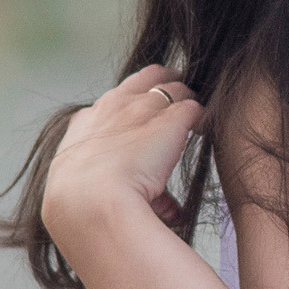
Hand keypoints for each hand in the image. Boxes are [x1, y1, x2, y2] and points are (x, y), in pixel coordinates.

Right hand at [42, 65, 204, 243]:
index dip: (133, 107)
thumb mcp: (86, 193)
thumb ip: (119, 191)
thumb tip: (163, 210)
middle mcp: (114, 106)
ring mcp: (143, 108)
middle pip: (147, 77)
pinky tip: (204, 131)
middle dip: (164, 85)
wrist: (90, 203)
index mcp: (87, 123)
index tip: (144, 121)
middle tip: (178, 101)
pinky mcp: (172, 119)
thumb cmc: (83, 206)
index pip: (113, 99)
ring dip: (186, 100)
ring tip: (196, 117)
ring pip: (175, 86)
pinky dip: (201, 118)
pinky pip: (194, 107)